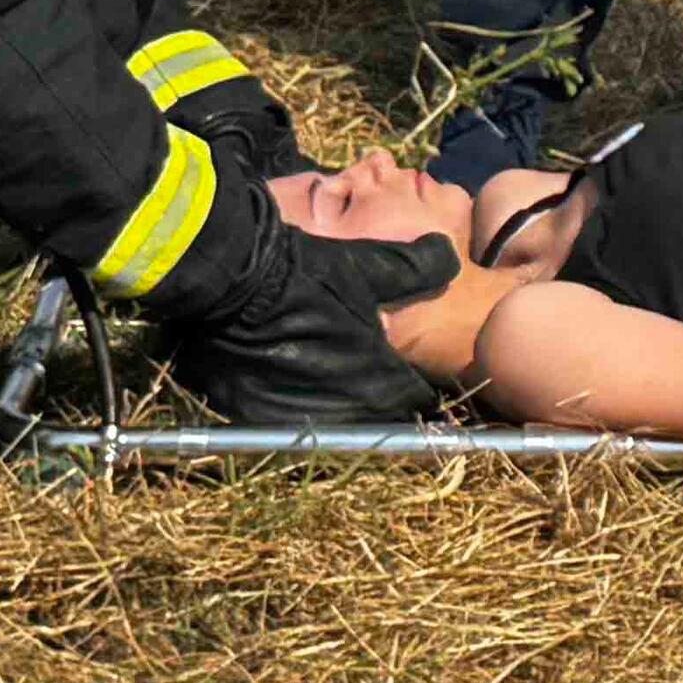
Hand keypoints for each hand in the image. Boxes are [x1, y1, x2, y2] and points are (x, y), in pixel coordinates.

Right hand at [177, 223, 462, 425]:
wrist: (233, 278)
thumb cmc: (306, 271)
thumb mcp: (366, 265)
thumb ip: (415, 268)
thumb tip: (450, 259)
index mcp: (372, 375)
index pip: (410, 398)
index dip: (414, 386)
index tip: (413, 376)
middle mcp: (339, 405)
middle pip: (371, 416)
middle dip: (377, 400)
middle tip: (375, 380)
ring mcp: (294, 413)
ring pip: (329, 423)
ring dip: (337, 408)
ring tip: (334, 382)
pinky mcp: (254, 413)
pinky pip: (284, 420)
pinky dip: (293, 407)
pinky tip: (293, 384)